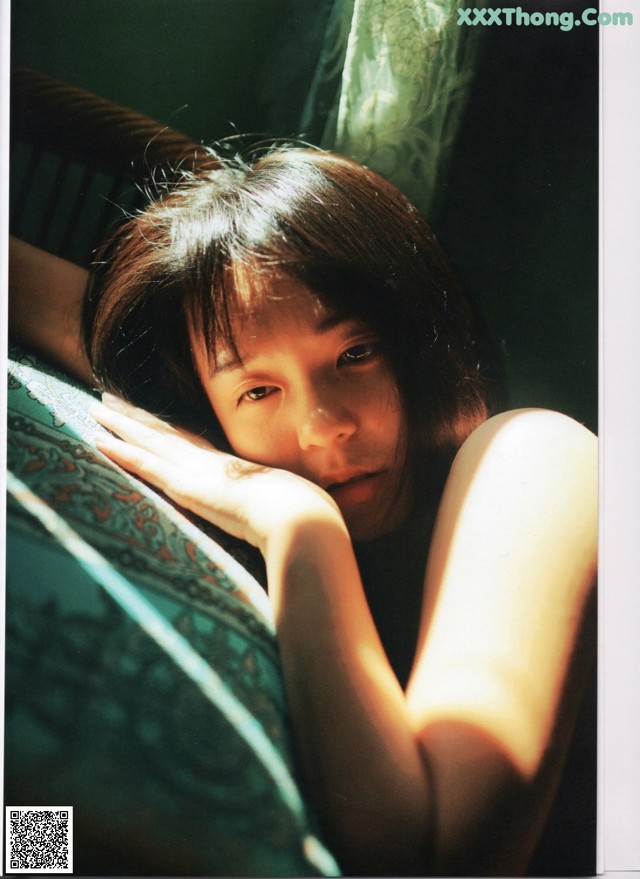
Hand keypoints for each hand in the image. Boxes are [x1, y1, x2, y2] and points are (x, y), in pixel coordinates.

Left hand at [91, 393, 340, 552]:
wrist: (295, 512)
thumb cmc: (295, 514)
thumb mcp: (281, 507)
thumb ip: (273, 506)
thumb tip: (287, 512)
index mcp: (229, 466)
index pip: (191, 442)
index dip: (169, 428)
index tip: (152, 417)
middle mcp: (208, 461)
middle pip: (165, 431)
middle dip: (137, 415)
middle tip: (111, 399)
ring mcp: (194, 469)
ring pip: (148, 438)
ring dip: (121, 423)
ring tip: (98, 408)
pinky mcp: (183, 485)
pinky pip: (143, 463)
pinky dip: (120, 450)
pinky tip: (98, 440)